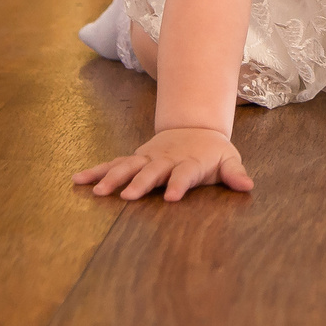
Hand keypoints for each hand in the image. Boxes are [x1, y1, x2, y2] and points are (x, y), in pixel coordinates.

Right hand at [73, 127, 254, 201]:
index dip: (179, 184)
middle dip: (140, 183)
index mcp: (189, 162)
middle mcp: (165, 160)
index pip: (184, 174)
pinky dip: (96, 171)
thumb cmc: (212, 152)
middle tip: (127, 196)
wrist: (194, 128)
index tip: (172, 197)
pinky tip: (78, 179)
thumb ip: (235, 173)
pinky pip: (113, 164)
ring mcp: (147, 158)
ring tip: (98, 191)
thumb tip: (248, 186)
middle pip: (151, 171)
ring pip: (128, 166)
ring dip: (112, 177)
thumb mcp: (228, 160)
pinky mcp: (135, 159)